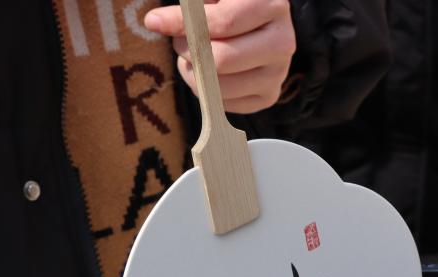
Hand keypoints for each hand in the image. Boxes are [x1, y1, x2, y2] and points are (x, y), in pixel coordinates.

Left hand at [144, 0, 295, 114]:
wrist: (256, 20)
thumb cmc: (228, 2)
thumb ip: (190, 6)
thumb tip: (156, 23)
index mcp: (272, 5)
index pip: (223, 23)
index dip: (183, 23)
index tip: (155, 21)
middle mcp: (282, 42)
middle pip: (222, 60)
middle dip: (189, 51)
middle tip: (180, 42)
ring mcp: (278, 73)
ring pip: (220, 87)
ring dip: (193, 73)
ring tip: (194, 56)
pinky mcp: (269, 95)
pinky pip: (225, 104)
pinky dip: (206, 91)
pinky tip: (208, 73)